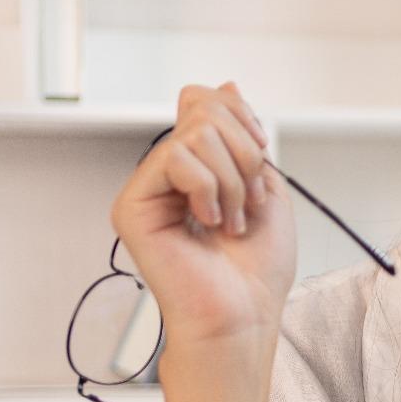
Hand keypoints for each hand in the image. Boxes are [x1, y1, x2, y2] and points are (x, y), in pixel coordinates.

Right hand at [109, 81, 297, 401]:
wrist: (245, 314)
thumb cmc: (257, 268)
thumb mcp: (267, 185)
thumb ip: (246, 136)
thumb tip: (225, 87)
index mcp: (200, 166)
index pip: (206, 101)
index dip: (242, 116)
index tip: (262, 154)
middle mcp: (169, 173)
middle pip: (204, 108)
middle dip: (246, 153)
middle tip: (249, 202)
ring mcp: (148, 188)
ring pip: (197, 132)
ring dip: (234, 180)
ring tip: (231, 222)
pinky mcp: (133, 206)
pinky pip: (177, 159)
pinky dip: (210, 190)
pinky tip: (208, 224)